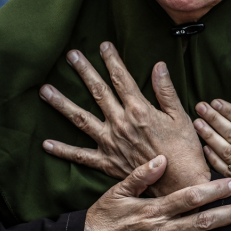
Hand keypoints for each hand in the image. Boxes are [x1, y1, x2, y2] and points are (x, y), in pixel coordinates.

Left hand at [40, 42, 209, 196]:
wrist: (179, 185)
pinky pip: (80, 156)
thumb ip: (166, 90)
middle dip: (84, 71)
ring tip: (45, 90)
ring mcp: (111, 143)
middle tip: (71, 55)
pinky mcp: (107, 162)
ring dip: (62, 104)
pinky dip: (62, 150)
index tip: (103, 45)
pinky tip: (46, 143)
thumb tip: (159, 65)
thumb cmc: (185, 151)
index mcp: (139, 110)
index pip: (122, 79)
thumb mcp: (180, 116)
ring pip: (81, 119)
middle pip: (98, 92)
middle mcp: (120, 123)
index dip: (112, 60)